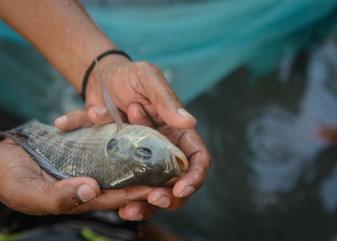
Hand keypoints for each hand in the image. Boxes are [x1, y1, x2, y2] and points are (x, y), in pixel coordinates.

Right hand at [0, 139, 154, 218]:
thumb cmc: (8, 178)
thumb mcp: (29, 190)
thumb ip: (60, 196)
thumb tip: (92, 190)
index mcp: (82, 197)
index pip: (118, 196)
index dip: (140, 192)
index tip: (162, 184)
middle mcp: (91, 182)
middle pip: (125, 179)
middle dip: (146, 173)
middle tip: (168, 161)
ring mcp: (88, 164)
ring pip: (119, 158)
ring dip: (136, 148)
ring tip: (154, 134)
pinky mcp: (83, 148)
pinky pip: (106, 142)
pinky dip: (117, 133)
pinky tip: (130, 122)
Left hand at [54, 59, 210, 219]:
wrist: (100, 79)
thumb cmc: (130, 75)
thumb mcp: (148, 79)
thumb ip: (166, 99)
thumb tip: (189, 121)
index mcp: (177, 131)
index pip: (197, 158)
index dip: (195, 176)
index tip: (182, 188)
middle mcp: (163, 148)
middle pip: (176, 181)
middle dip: (169, 197)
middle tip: (152, 199)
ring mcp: (143, 158)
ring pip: (150, 189)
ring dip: (142, 205)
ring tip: (127, 211)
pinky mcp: (122, 162)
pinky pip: (122, 181)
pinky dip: (115, 192)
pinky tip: (109, 200)